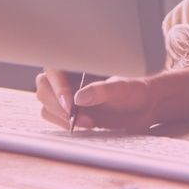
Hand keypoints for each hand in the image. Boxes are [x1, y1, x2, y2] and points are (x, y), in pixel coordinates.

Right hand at [35, 68, 159, 131]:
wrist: (144, 106)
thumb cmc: (135, 89)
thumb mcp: (124, 87)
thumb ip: (104, 90)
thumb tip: (79, 97)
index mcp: (79, 62)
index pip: (54, 67)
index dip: (57, 85)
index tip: (70, 103)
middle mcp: (69, 77)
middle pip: (44, 87)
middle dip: (56, 104)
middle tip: (74, 116)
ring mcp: (66, 95)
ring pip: (46, 104)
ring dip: (60, 116)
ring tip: (86, 122)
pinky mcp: (69, 112)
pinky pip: (54, 118)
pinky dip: (63, 124)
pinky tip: (83, 125)